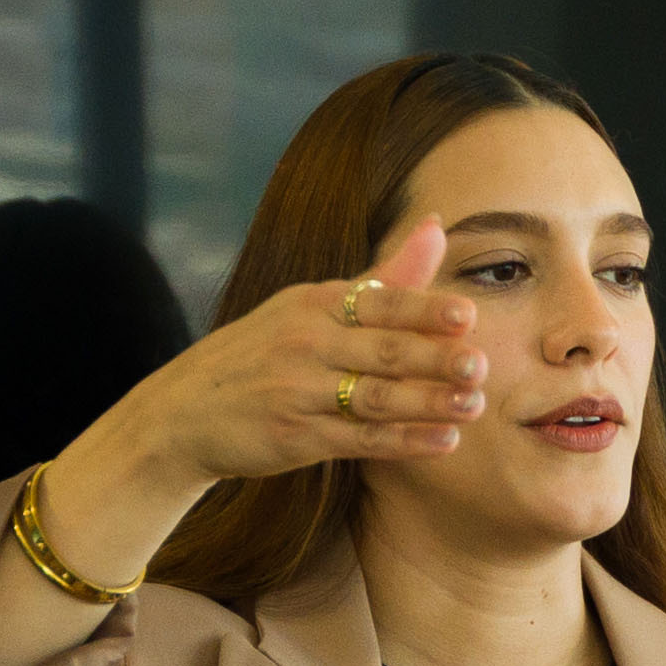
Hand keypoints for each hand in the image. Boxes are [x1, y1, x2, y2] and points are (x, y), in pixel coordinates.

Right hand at [49, 221, 488, 580]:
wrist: (184, 413)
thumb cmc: (262, 353)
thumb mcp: (310, 307)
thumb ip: (382, 276)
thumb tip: (437, 225)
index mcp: (313, 303)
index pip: (376, 301)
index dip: (422, 309)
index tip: (466, 315)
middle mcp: (305, 343)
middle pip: (381, 349)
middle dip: (433, 358)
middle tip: (481, 365)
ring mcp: (298, 392)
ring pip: (376, 397)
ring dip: (428, 402)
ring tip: (474, 404)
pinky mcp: (296, 437)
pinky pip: (360, 439)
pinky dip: (404, 441)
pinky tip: (444, 440)